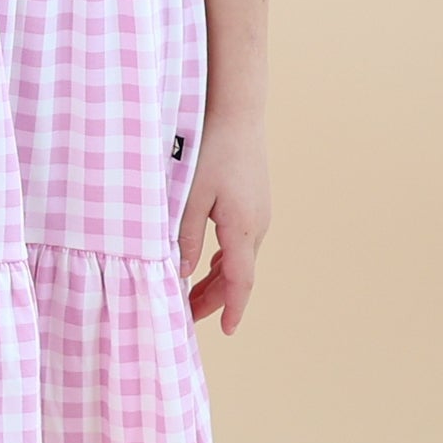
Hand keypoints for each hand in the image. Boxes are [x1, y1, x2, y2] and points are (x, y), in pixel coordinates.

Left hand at [177, 126, 267, 333]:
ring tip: (193, 298)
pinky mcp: (254, 204)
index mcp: (242, 228)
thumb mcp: (190, 196)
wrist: (239, 112)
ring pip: (239, 259)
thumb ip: (185, 238)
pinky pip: (241, 242)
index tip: (227, 330)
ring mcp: (259, 214)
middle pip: (238, 274)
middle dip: (215, 299)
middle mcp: (257, 225)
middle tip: (190, 318)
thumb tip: (182, 273)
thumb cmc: (212, 150)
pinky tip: (208, 266)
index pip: (240, 281)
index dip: (232, 308)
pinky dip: (224, 260)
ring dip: (218, 280)